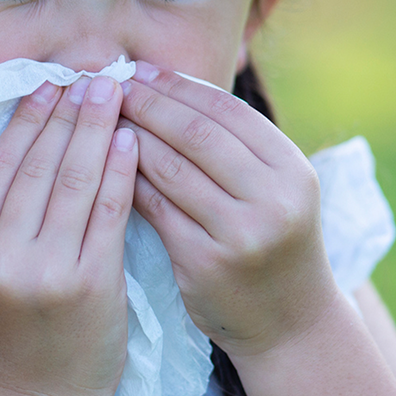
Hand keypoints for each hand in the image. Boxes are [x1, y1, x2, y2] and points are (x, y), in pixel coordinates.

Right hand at [0, 76, 137, 395]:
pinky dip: (119, 171)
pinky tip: (129, 140)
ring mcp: (44, 270)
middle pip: (38, 164)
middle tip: (89, 74)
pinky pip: (107, 212)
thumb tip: (33, 140)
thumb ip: (5, 215)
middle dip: (67, 112)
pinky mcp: (89, 283)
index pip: (1, 164)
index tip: (49, 83)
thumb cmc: (18, 331)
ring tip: (112, 92)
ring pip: (73, 179)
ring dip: (94, 128)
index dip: (27, 119)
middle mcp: (1, 254)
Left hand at [119, 64, 338, 359]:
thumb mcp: (276, 188)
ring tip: (102, 119)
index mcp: (292, 168)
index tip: (140, 70)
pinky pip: (155, 208)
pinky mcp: (205, 263)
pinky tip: (105, 164)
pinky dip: (128, 181)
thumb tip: (167, 85)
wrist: (291, 324)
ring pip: (171, 169)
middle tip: (113, 87)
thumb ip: (235, 144)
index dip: (179, 86)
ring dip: (131, 139)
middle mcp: (273, 199)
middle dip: (150, 104)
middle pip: (197, 134)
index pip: (227, 110)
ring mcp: (240, 234)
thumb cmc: (273, 240)